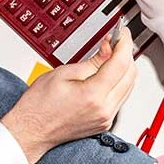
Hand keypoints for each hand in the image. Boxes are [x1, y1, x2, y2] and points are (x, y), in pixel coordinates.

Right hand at [2, 30, 136, 161]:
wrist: (33, 130)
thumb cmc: (40, 105)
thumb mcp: (63, 73)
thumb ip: (91, 62)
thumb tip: (108, 50)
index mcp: (93, 96)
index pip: (121, 64)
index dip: (124, 44)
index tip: (122, 34)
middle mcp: (105, 110)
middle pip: (130, 76)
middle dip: (126, 55)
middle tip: (114, 42)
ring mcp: (106, 119)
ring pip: (128, 87)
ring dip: (124, 69)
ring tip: (110, 56)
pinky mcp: (105, 122)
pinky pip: (121, 98)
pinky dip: (119, 82)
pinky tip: (108, 74)